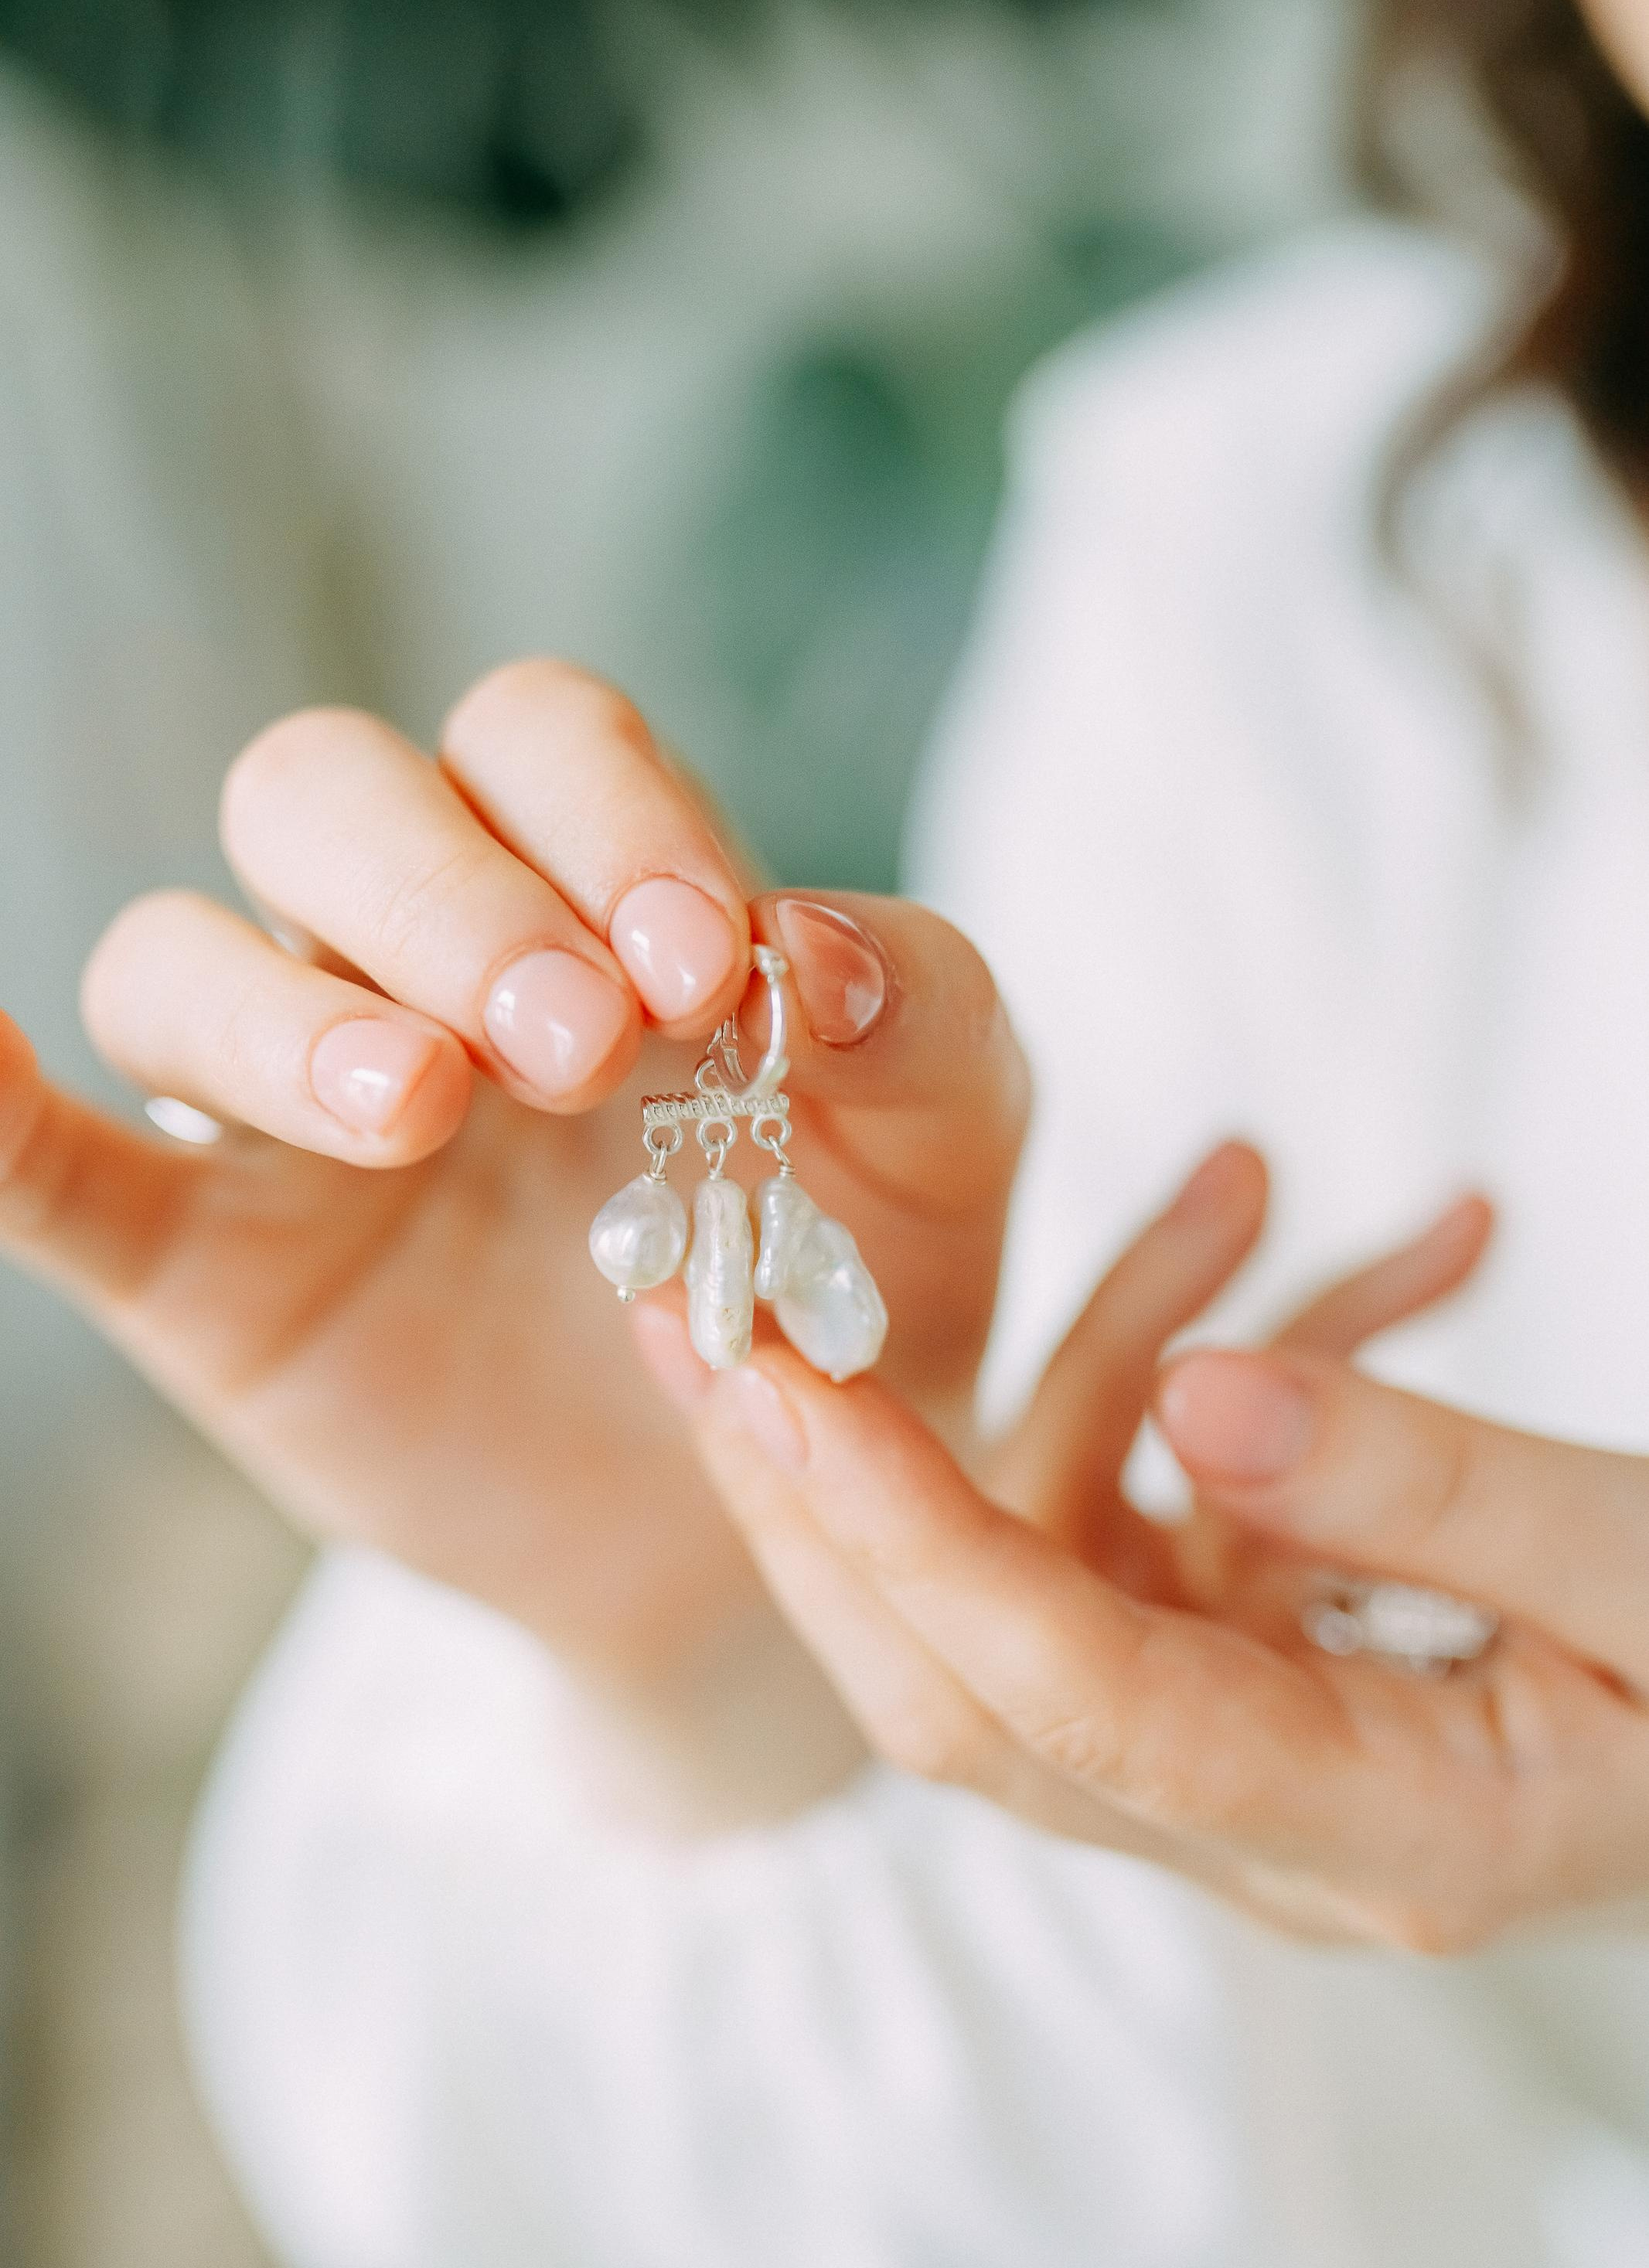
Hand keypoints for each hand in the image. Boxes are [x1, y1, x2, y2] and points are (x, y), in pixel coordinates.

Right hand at [0, 661, 1025, 1695]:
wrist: (767, 1527)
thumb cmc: (858, 1285)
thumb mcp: (950, 1141)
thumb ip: (917, 1010)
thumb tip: (815, 947)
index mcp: (584, 883)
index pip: (537, 740)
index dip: (610, 817)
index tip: (710, 970)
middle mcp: (409, 957)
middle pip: (326, 797)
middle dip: (447, 892)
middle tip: (579, 1044)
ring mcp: (284, 1108)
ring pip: (178, 959)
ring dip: (286, 1014)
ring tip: (423, 1112)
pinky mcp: (199, 1262)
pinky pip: (43, 1164)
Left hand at [663, 1150, 1648, 1946]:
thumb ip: (1441, 1489)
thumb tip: (1206, 1391)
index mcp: (1373, 1834)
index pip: (1068, 1696)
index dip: (905, 1530)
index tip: (768, 1362)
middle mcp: (1275, 1819)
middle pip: (969, 1681)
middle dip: (822, 1492)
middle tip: (694, 1302)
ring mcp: (1266, 1739)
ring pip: (1055, 1570)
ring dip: (1064, 1371)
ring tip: (1167, 1188)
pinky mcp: (1284, 1656)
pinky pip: (1185, 1503)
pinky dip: (1233, 1362)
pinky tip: (1399, 1247)